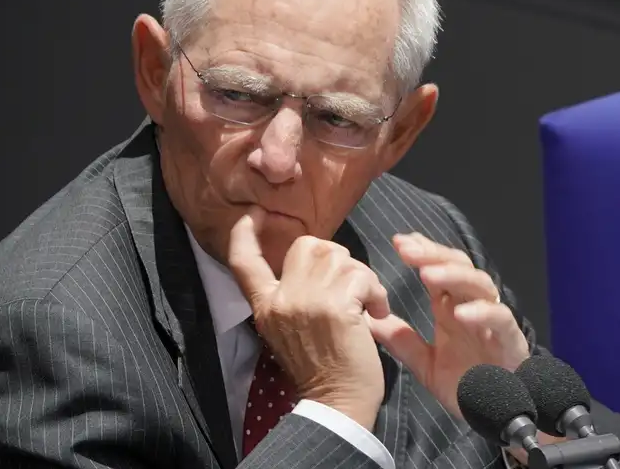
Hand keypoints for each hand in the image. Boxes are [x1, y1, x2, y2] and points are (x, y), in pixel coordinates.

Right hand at [227, 206, 390, 429]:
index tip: (255, 214)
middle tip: (351, 289)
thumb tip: (314, 260)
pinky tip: (375, 314)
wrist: (337, 405)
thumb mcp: (287, 331)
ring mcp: (306, 301)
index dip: (245, 232)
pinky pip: (362, 277)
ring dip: (362, 278)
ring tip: (366, 306)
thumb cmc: (322, 369)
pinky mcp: (335, 307)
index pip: (242, 260)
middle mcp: (280, 299)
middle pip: (307, 245)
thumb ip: (290, 296)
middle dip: (337, 259)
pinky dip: (376, 292)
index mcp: (265, 306)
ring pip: (341, 258)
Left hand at [367, 232, 529, 421]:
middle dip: (433, 254)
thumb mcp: (425, 363)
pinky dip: (481, 312)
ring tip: (428, 273)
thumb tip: (368, 320)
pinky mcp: (510, 340)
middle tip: (407, 249)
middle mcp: (471, 307)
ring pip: (479, 283)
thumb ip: (400, 340)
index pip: (438, 268)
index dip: (422, 252)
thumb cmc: (468, 384)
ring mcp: (492, 321)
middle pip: (458, 266)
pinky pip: (499, 318)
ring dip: (454, 275)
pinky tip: (460, 313)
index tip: (399, 242)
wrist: (498, 416)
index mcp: (451, 308)